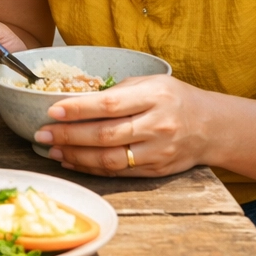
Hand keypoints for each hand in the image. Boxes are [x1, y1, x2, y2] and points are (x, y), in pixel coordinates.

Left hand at [33, 75, 213, 176]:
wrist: (212, 127)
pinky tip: (72, 161)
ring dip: (76, 156)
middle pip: (106, 136)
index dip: (78, 110)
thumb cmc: (174, 98)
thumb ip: (117, 92)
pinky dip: (92, 169)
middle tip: (42, 135)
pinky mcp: (157, 171)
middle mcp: (157, 126)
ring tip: (52, 150)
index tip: (52, 111)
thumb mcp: (149, 83)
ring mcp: (158, 152)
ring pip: (110, 160)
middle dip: (69, 136)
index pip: (109, 106)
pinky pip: (119, 172)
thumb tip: (77, 100)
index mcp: (154, 97)